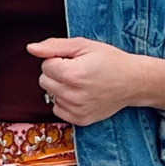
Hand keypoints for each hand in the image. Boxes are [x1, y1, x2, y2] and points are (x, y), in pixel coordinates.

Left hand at [26, 37, 164, 124]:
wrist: (133, 82)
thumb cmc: (110, 60)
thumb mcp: (84, 45)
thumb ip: (54, 46)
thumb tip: (30, 49)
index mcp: (73, 74)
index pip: (45, 65)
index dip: (58, 59)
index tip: (75, 60)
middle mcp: (73, 95)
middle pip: (44, 81)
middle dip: (56, 73)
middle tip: (78, 70)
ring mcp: (77, 110)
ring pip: (50, 95)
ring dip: (61, 87)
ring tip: (82, 83)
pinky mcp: (80, 120)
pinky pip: (58, 109)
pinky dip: (65, 101)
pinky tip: (81, 95)